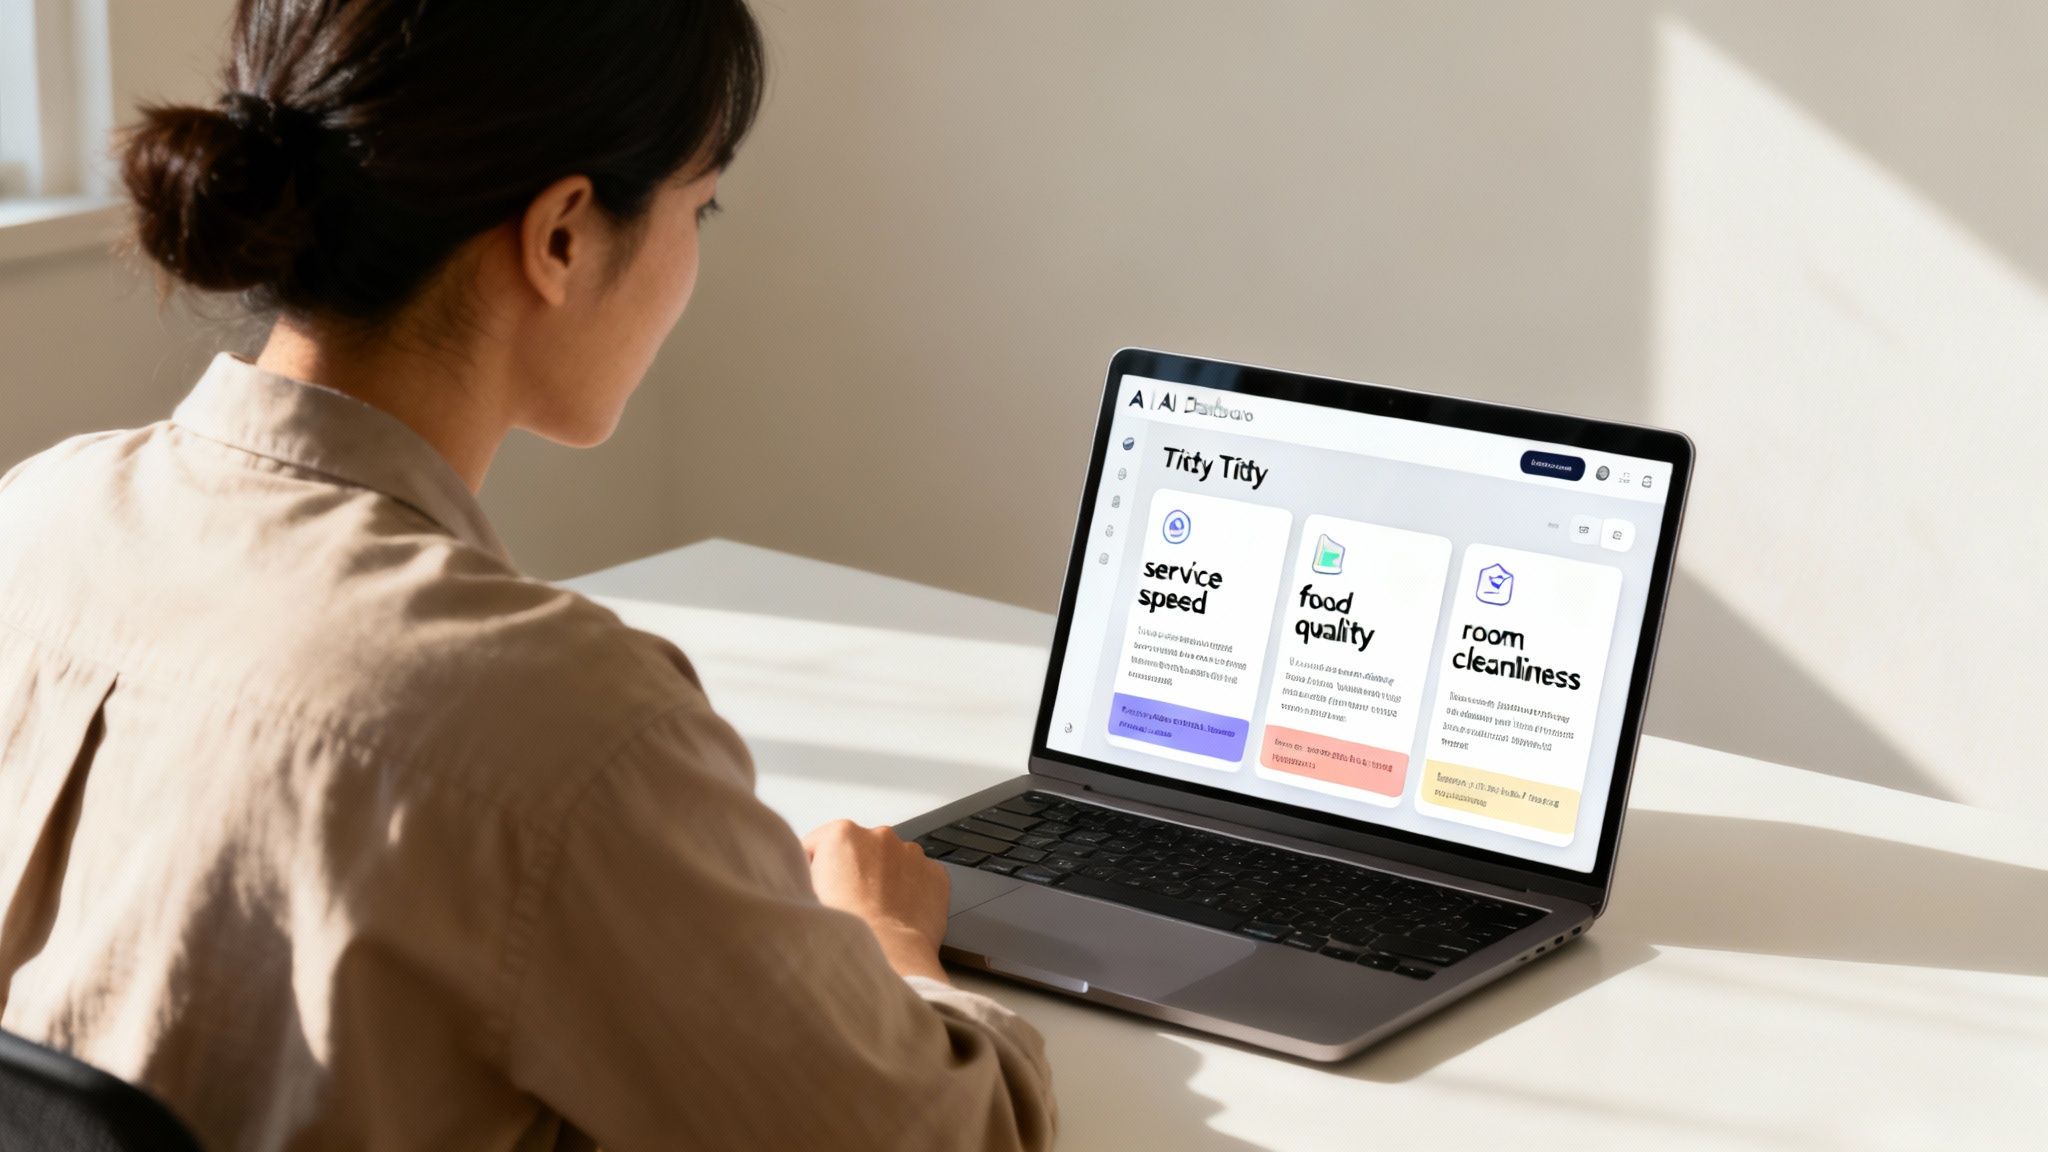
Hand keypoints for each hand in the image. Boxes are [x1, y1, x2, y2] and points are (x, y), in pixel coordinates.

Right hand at [803, 820, 950, 981]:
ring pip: (892, 862)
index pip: (819, 844)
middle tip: (847, 905)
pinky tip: (898, 915)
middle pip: (859, 850)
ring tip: (875, 914)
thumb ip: (806, 878)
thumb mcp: (804, 898)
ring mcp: (911, 854)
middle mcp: (879, 836)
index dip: (812, 869)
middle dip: (852, 872)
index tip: (815, 885)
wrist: (887, 959)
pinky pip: (919, 877)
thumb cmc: (843, 934)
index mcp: (842, 835)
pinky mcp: (936, 874)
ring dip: (884, 879)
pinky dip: (911, 891)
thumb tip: (810, 880)